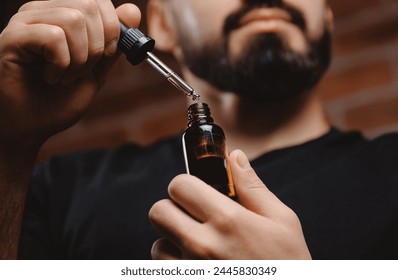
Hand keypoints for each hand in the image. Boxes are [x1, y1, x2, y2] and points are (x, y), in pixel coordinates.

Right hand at [0, 0, 140, 154]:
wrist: (32, 126)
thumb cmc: (58, 100)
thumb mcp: (96, 70)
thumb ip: (113, 43)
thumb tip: (132, 10)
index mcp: (62, 14)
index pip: (98, 1)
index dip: (112, 30)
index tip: (105, 56)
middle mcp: (43, 11)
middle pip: (89, 6)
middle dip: (97, 47)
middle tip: (82, 71)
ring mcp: (26, 22)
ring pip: (73, 19)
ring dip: (79, 58)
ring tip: (65, 76)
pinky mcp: (14, 37)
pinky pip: (54, 37)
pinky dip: (62, 65)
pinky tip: (51, 78)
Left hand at [149, 150, 310, 259]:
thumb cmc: (287, 262)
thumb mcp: (281, 220)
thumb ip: (252, 186)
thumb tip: (234, 156)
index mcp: (227, 220)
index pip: (180, 185)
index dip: (187, 184)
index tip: (197, 191)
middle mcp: (203, 245)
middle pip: (159, 211)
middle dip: (173, 208)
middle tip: (194, 215)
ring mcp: (191, 269)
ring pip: (158, 243)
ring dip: (174, 240)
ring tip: (199, 244)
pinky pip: (163, 267)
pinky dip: (175, 262)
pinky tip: (198, 262)